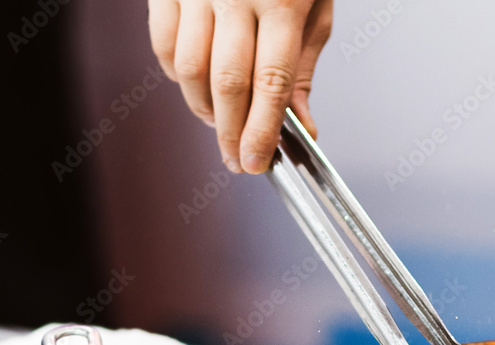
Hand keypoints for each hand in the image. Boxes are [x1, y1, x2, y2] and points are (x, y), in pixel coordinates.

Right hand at [149, 0, 332, 173]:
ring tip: (222, 126)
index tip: (257, 162)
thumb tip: (303, 126)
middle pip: (226, 82)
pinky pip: (162, 44)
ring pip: (188, 69)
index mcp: (281, 2)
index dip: (262, 130)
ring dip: (204, 109)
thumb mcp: (314, 8)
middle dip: (230, 132)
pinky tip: (198, 88)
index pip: (270, 83)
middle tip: (237, 161)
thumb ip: (303, 67)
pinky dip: (178, 77)